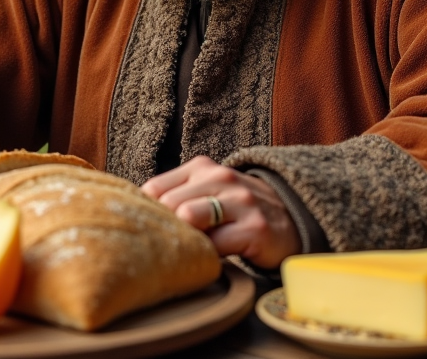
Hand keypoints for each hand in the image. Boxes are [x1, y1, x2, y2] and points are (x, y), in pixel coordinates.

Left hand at [141, 156, 299, 268]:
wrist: (291, 216)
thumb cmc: (236, 208)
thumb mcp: (207, 191)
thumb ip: (176, 196)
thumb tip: (136, 214)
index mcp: (202, 168)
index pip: (154, 189)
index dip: (148, 214)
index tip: (152, 230)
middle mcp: (221, 178)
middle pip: (168, 204)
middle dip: (166, 229)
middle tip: (170, 247)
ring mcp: (240, 201)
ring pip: (189, 217)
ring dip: (186, 240)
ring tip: (192, 251)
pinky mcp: (255, 228)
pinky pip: (217, 245)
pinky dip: (208, 256)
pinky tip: (212, 259)